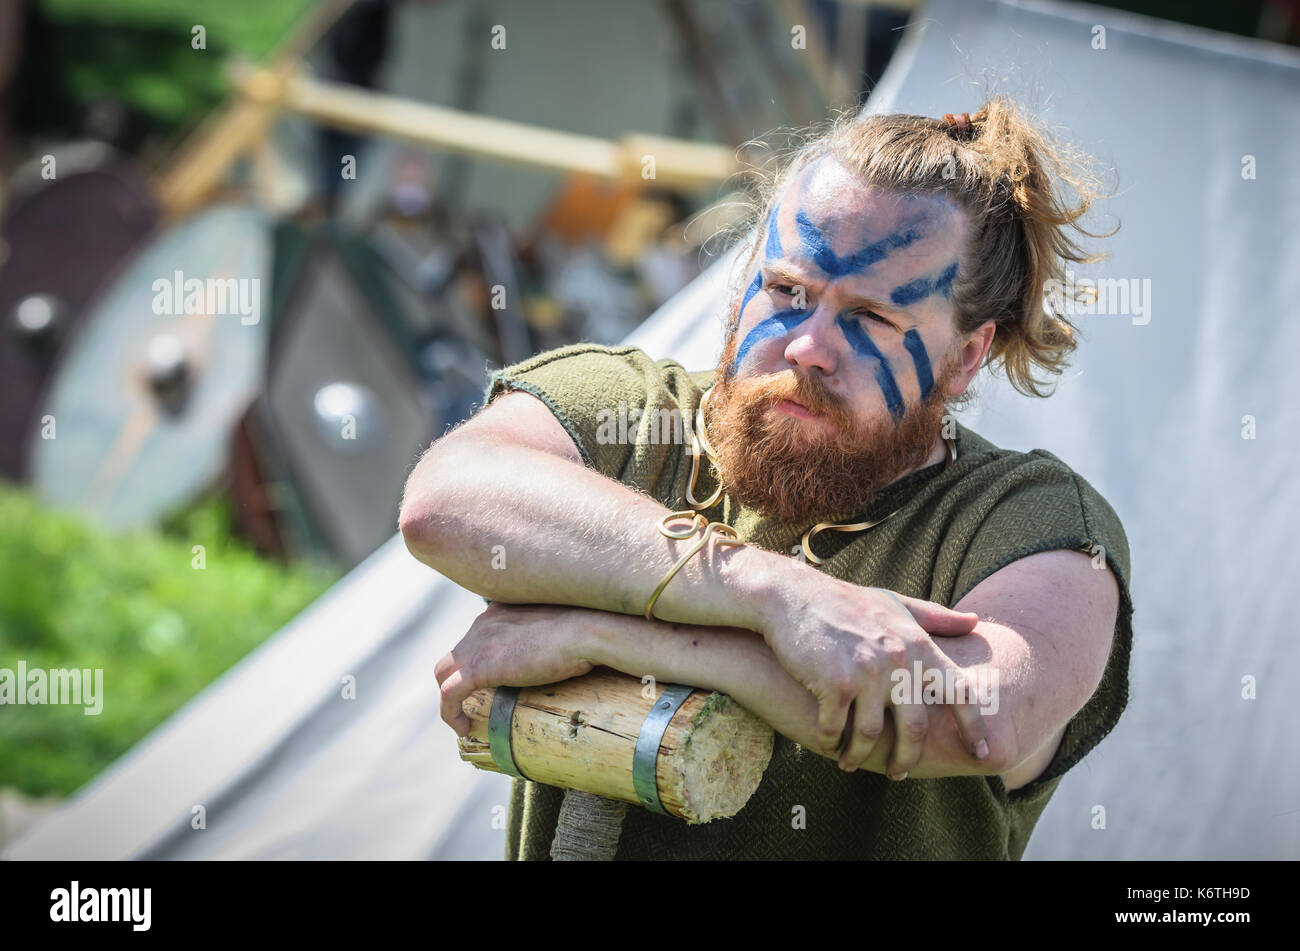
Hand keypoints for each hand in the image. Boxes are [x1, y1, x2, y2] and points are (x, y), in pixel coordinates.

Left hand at [435, 603, 595, 736]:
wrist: (588, 630)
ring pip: (443, 672)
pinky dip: (450, 713)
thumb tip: (561, 658)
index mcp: (500, 611)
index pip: (476, 636)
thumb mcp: (561, 628)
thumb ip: (549, 637)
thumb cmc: (588, 630)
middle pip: (455, 654)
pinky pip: (449, 693)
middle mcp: (484, 622)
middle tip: (479, 704)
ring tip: (468, 718)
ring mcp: (480, 642)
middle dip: (460, 680)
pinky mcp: (480, 665)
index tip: (494, 683)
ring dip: (451, 697)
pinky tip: (464, 728)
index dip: (479, 661)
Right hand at [759, 574, 989, 777]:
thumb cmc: (844, 602)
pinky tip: (827, 745)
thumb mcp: (894, 603)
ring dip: (858, 756)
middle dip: (906, 759)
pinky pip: (836, 729)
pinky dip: (830, 742)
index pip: (960, 693)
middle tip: (898, 774)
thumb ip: (935, 617)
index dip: (974, 728)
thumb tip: (975, 622)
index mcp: (918, 644)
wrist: (791, 595)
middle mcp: (898, 660)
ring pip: (872, 736)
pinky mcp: (836, 683)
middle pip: (915, 729)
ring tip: (849, 762)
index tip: (981, 753)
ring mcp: (867, 673)